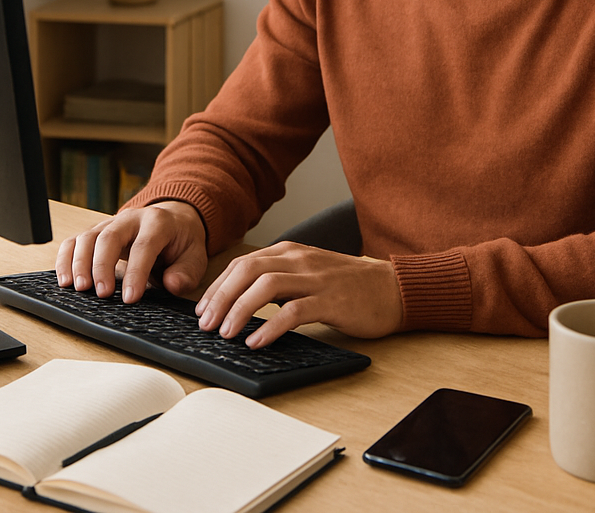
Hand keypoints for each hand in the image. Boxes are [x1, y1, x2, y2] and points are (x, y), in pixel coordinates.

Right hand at [55, 201, 207, 303]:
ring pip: (87, 237)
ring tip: (79, 289)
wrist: (173, 219)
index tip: (130, 298)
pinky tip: (64, 280)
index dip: (136, 272)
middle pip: (109, 237)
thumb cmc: (181, 242)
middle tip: (102, 294)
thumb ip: (186, 272)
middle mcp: (131, 218)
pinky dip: (65, 259)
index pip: (144, 246)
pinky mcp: (95, 232)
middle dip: (102, 266)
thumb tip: (171, 284)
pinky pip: (74, 241)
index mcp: (158, 223)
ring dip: (79, 263)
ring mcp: (110, 223)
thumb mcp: (195, 256)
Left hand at [194, 241, 402, 347]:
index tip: (202, 309)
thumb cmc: (349, 285)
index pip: (243, 264)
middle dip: (220, 297)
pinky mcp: (331, 300)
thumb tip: (241, 302)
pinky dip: (270, 326)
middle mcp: (299, 260)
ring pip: (266, 286)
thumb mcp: (308, 273)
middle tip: (205, 324)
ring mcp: (315, 278)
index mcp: (290, 252)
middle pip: (247, 271)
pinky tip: (257, 342)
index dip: (218, 286)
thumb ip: (280, 280)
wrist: (392, 287)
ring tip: (226, 334)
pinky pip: (294, 311)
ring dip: (239, 310)